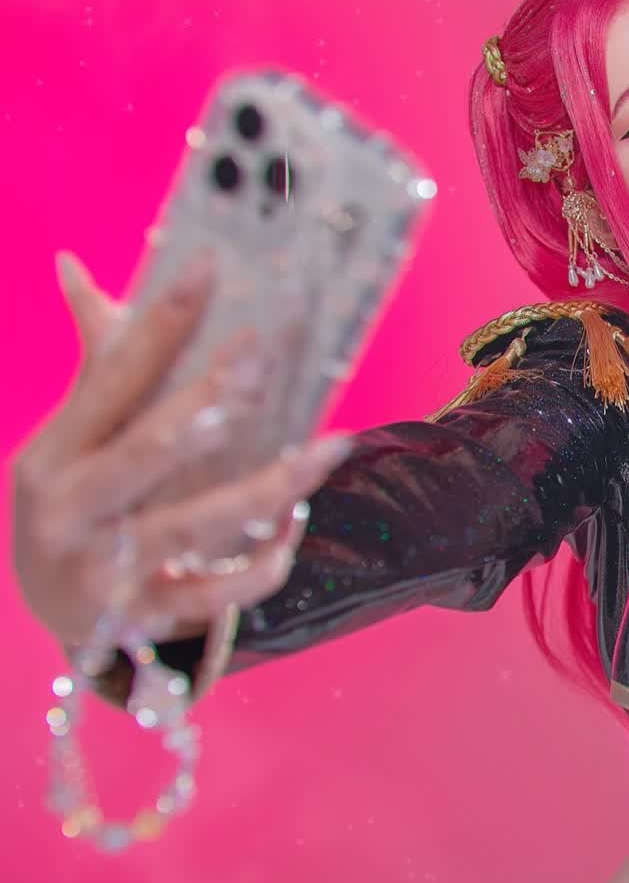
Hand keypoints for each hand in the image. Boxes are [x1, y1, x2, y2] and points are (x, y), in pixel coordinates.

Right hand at [9, 250, 352, 651]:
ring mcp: (105, 570)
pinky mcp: (144, 617)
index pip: (112, 378)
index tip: (209, 268)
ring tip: (330, 447)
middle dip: (211, 398)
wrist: (45, 611)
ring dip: (270, 486)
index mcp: (51, 454)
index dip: (160, 322)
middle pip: (151, 447)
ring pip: (198, 523)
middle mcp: (70, 512)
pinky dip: (262, 563)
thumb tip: (73, 265)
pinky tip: (296, 525)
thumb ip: (95, 362)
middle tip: (264, 355)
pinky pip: (217, 593)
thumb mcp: (66, 439)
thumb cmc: (72, 502)